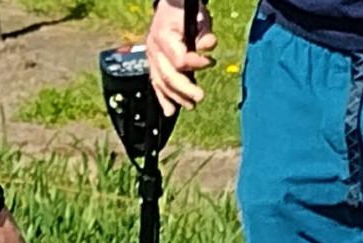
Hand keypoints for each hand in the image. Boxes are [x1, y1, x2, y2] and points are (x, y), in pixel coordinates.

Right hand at [146, 0, 217, 116]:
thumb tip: (210, 46)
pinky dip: (163, 97)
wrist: (171, 8)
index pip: (179, 60)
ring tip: (191, 106)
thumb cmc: (186, 13)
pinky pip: (156, 83)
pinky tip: (170, 111)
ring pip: (161, 82)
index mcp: (164, 36)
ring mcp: (152, 57)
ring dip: (176, 97)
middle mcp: (154, 48)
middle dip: (184, 89)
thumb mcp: (198, 20)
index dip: (196, 64)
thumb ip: (204, 36)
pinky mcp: (154, 63)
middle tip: (199, 97)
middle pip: (168, 76)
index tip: (211, 62)